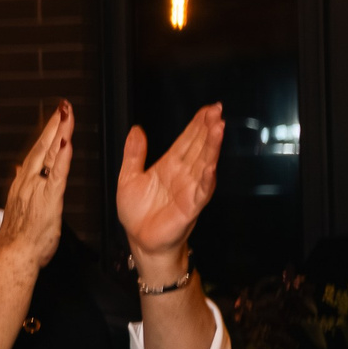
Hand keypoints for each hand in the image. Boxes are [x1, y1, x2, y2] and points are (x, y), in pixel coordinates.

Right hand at [0, 104, 73, 270]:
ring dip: (58, 133)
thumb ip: (22, 185)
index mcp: (24, 183)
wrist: (13, 255)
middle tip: (63, 106)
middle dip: (53, 125)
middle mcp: (28, 181)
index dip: (47, 133)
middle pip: (42, 147)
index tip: (55, 117)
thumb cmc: (18, 238)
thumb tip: (19, 168)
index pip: (37, 152)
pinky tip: (66, 142)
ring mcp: (37, 189)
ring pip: (48, 156)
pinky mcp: (48, 199)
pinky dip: (61, 157)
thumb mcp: (19, 205)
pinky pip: (57, 174)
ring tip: (65, 115)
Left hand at [117, 105, 221, 272]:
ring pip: (204, 164)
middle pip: (199, 147)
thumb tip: (137, 129)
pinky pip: (201, 191)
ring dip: (211, 147)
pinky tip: (211, 166)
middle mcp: (183, 174)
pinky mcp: (190, 207)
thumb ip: (134, 154)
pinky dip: (206, 179)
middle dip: (208, 129)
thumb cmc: (137, 211)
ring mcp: (189, 189)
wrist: (140, 240)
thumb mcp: (129, 177)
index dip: (197, 124)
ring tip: (218, 128)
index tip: (208, 109)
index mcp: (169, 165)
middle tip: (217, 110)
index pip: (187, 140)